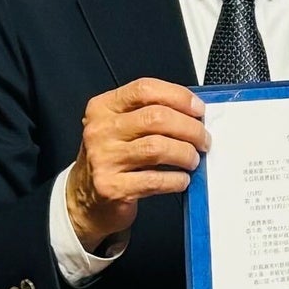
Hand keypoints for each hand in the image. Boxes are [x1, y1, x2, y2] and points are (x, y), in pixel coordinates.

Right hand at [66, 78, 206, 251]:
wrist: (84, 199)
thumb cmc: (111, 159)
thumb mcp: (120, 128)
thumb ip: (149, 114)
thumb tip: (193, 113)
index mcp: (103, 108)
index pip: (144, 89)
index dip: (178, 96)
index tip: (198, 109)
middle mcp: (100, 130)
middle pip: (156, 118)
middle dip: (190, 128)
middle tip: (203, 139)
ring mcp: (104, 159)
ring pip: (158, 148)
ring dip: (185, 154)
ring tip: (193, 159)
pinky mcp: (112, 187)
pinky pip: (156, 180)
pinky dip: (176, 179)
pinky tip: (181, 179)